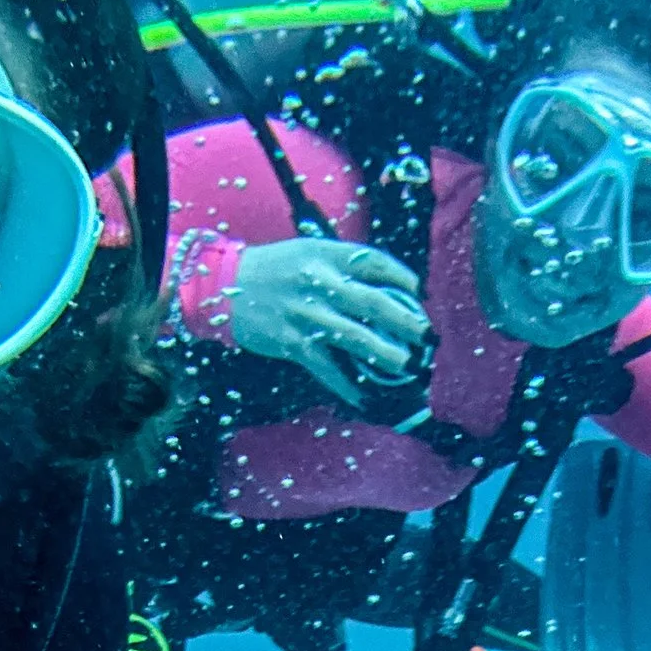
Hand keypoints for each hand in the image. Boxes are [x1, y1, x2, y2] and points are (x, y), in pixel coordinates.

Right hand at [229, 239, 429, 404]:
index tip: (419, 292)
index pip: (374, 262)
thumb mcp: (308, 253)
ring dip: (383, 354)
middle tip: (426, 336)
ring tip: (405, 366)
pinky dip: (345, 384)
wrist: (224, 286)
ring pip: (353, 336)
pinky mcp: (291, 341)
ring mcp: (305, 314)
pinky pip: (326, 367)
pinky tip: (362, 397)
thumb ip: (343, 266)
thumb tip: (386, 288)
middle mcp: (318, 282)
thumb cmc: (274, 270)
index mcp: (327, 255)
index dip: (402, 277)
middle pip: (372, 301)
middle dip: (404, 320)